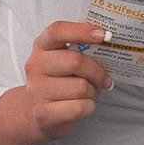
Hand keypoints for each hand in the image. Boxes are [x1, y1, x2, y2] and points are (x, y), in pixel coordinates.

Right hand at [0, 21, 112, 144]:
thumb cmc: (60, 81)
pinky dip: (89, 107)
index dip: (81, 31)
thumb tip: (108, 40)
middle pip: (75, 61)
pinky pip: (79, 107)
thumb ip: (80, 48)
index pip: (57, 31)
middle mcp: (35, 65)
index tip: (103, 35)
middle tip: (104, 79)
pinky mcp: (43, 113)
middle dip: (97, 72)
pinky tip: (83, 106)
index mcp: (42, 46)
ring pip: (81, 87)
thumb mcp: (64, 59)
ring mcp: (37, 90)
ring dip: (93, 92)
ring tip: (89, 93)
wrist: (39, 113)